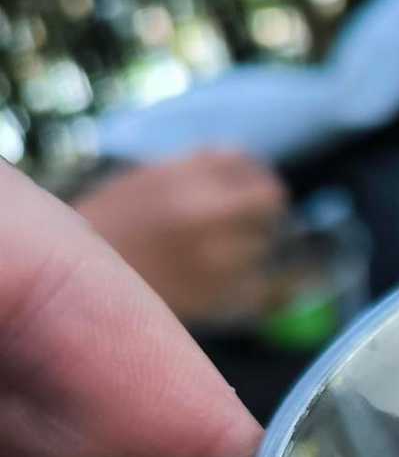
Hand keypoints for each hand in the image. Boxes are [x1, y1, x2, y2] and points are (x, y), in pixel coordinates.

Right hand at [73, 151, 287, 324]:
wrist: (72, 285)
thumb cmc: (113, 229)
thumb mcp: (146, 183)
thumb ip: (196, 169)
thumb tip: (247, 159)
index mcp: (179, 178)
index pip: (245, 163)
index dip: (251, 174)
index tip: (249, 186)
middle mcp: (202, 213)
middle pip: (269, 199)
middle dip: (264, 208)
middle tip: (253, 220)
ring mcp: (215, 258)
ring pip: (264, 244)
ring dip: (252, 248)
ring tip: (220, 255)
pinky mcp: (220, 298)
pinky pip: (265, 288)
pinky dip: (258, 287)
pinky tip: (235, 284)